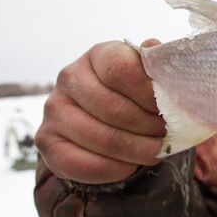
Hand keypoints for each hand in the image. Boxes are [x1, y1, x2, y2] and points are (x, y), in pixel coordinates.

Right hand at [35, 40, 165, 183]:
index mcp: (98, 55)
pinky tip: (131, 166)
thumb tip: (154, 47)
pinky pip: (84, 164)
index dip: (149, 93)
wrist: (105, 121)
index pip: (121, 70)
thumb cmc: (134, 95)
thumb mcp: (148, 76)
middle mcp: (69, 78)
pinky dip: (115, 169)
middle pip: (114, 108)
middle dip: (149, 127)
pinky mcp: (46, 142)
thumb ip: (155, 66)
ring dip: (137, 150)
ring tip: (157, 151)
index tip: (170, 108)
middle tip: (168, 135)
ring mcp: (53, 110)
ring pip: (102, 139)